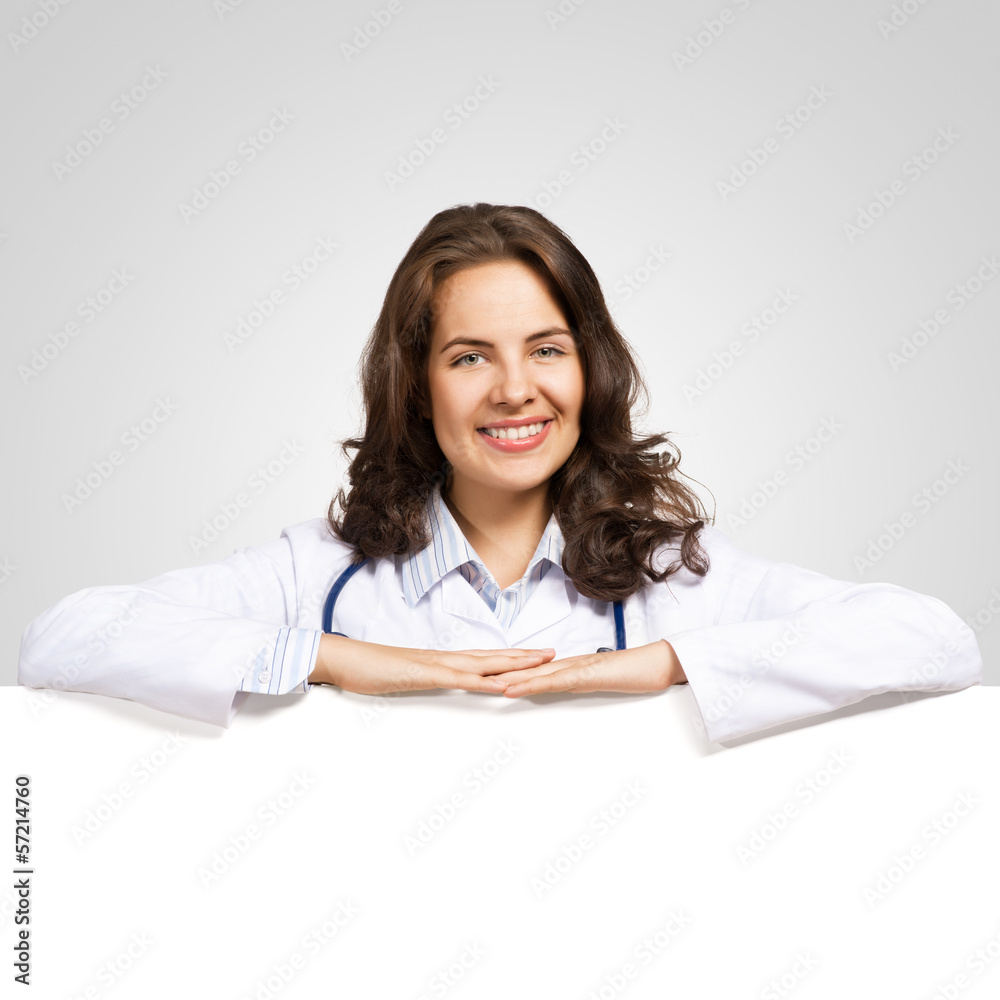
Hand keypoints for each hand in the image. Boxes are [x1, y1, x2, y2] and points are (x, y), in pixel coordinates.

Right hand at [309, 634, 556, 694]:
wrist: (343, 659)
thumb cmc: (367, 668)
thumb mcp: (402, 676)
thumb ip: (421, 678)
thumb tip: (433, 682)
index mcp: (439, 659)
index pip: (482, 658)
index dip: (509, 657)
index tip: (533, 657)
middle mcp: (443, 658)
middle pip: (491, 657)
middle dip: (524, 657)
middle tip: (553, 655)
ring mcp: (435, 664)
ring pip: (483, 664)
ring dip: (513, 665)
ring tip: (540, 664)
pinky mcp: (424, 674)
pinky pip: (458, 679)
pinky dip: (481, 682)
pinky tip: (500, 684)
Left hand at [490, 639, 685, 696]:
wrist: (663, 662)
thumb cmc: (640, 671)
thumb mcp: (609, 681)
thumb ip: (591, 681)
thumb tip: (575, 687)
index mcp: (573, 666)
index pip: (535, 670)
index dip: (511, 673)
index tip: (488, 677)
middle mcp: (569, 663)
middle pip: (528, 669)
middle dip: (500, 675)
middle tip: (472, 678)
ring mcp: (576, 667)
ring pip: (533, 674)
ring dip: (506, 679)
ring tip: (480, 684)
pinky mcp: (585, 673)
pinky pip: (551, 680)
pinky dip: (529, 684)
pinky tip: (512, 688)